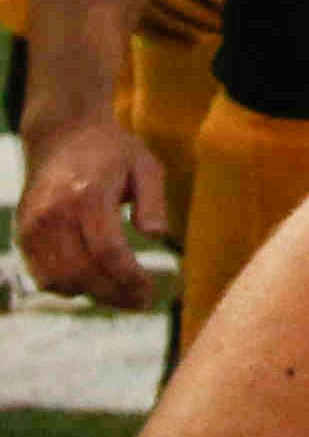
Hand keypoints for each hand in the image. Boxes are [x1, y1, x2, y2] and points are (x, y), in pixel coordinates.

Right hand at [13, 115, 163, 309]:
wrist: (61, 135)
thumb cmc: (111, 151)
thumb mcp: (145, 165)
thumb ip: (153, 200)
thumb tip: (156, 235)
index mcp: (87, 195)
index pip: (107, 252)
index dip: (128, 279)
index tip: (149, 291)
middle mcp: (54, 213)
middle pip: (81, 272)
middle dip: (113, 294)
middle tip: (140, 302)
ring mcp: (34, 225)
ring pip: (58, 280)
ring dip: (91, 295)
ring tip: (120, 294)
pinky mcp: (23, 234)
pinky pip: (42, 275)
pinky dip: (66, 287)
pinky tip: (93, 283)